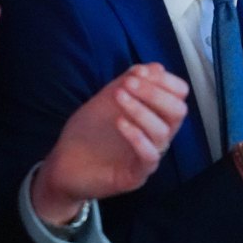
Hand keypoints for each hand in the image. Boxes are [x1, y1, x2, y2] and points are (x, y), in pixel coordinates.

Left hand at [31, 63, 188, 223]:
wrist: (63, 164)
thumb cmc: (89, 132)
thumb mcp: (107, 100)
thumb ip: (129, 82)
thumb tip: (156, 67)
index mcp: (156, 115)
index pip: (179, 95)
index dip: (165, 80)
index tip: (141, 73)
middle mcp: (158, 135)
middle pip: (178, 111)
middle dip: (155, 93)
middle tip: (130, 84)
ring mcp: (149, 155)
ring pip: (163, 131)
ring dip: (141, 110)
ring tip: (119, 98)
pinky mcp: (137, 175)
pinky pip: (149, 156)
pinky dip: (137, 136)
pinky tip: (120, 123)